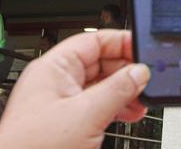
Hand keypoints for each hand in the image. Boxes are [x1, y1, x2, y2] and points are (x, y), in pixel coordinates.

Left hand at [0, 30, 149, 148]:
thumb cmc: (33, 148)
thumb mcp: (87, 115)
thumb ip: (117, 89)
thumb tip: (139, 71)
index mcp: (53, 68)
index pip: (94, 41)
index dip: (121, 42)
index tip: (143, 51)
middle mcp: (55, 81)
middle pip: (100, 62)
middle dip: (126, 72)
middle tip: (147, 81)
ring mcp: (60, 102)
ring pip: (101, 85)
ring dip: (124, 92)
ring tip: (141, 102)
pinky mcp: (66, 121)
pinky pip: (96, 104)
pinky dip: (115, 107)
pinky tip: (129, 114)